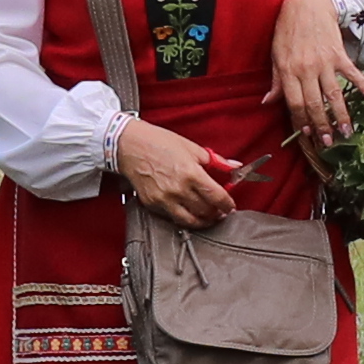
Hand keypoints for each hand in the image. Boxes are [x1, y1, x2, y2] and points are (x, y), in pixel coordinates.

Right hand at [112, 119, 234, 225]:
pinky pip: (173, 218)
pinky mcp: (152, 204)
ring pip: (190, 221)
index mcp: (191, 173)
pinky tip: (189, 212)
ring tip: (208, 217)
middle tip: (221, 212)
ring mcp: (164, 199)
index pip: (217, 197)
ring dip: (203, 221)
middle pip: (206, 212)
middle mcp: (178, 190)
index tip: (230, 206)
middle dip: (217, 214)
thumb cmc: (159, 142)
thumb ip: (215, 160)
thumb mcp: (191, 147)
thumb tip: (234, 166)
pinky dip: (184, 218)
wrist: (130, 145)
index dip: (227, 204)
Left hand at [270, 0, 363, 149]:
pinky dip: (362, 85)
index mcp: (288, 71)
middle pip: (315, 103)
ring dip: (341, 114)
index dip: (301, 121)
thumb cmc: (287, 30)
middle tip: (329, 142)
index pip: (295, 103)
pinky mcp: (339, 54)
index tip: (307, 134)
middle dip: (322, 125)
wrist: (307, 4)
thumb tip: (268, 102)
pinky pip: (352, 73)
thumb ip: (275, 81)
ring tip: (347, 131)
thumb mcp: (276, 55)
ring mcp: (325, 62)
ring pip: (334, 94)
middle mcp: (306, 69)